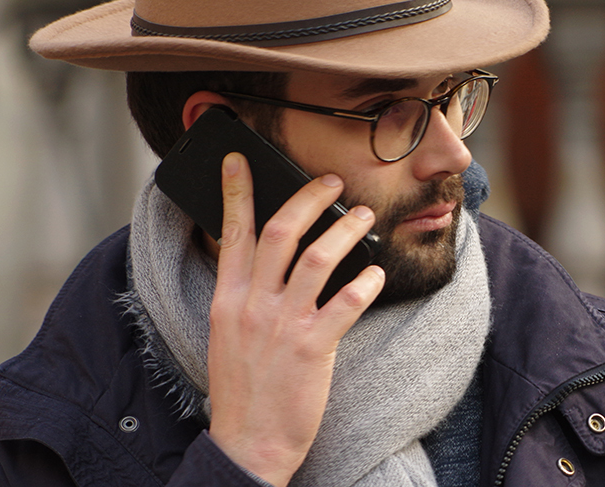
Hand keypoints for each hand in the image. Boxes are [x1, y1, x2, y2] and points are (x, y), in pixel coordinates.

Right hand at [206, 152, 384, 486]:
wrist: (248, 444)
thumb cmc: (244, 388)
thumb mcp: (228, 334)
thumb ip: (245, 295)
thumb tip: (270, 259)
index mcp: (227, 299)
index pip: (231, 232)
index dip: (237, 191)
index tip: (241, 159)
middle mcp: (252, 304)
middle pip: (279, 232)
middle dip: (308, 198)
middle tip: (333, 182)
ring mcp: (281, 325)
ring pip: (318, 259)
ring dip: (346, 231)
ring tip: (365, 217)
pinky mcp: (311, 348)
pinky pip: (345, 303)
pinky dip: (365, 283)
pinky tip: (377, 274)